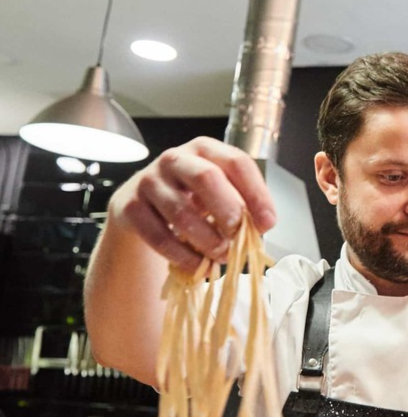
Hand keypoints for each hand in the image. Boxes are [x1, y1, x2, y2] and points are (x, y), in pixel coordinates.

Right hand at [108, 137, 276, 271]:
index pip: (236, 163)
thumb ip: (243, 206)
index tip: (267, 224)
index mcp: (205, 151)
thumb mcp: (221, 197)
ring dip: (208, 241)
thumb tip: (261, 227)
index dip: (256, 195)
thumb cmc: (193, 203)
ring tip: (222, 255)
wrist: (146, 212)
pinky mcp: (131, 207)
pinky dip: (184, 257)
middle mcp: (176, 159)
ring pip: (182, 213)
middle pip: (206, 178)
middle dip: (229, 212)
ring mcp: (149, 181)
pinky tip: (199, 266)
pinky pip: (160, 237)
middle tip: (238, 236)